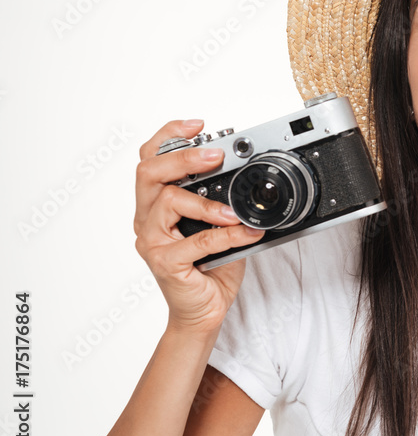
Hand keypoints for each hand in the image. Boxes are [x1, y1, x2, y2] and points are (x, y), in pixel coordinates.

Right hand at [133, 120, 264, 334]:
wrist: (203, 311)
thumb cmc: (210, 267)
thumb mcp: (219, 225)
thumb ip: (224, 200)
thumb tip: (252, 175)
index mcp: (155, 204)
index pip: (150, 159)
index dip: (169, 136)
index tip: (197, 125)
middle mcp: (147, 219)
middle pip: (149, 172)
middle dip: (184, 157)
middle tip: (216, 156)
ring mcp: (152, 241)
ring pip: (167, 201)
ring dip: (206, 201)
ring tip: (234, 210)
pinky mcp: (165, 263)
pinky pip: (196, 242)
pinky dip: (226, 235)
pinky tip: (246, 234)